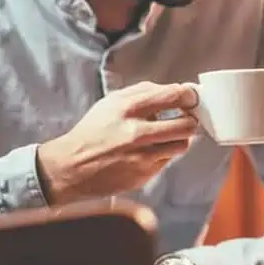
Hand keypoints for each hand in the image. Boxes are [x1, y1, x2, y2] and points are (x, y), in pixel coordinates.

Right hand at [36, 81, 199, 204]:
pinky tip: (151, 150)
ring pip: (181, 145)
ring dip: (180, 138)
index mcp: (128, 109)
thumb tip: (176, 89)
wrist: (72, 166)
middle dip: (190, 119)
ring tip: (169, 134)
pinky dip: (164, 153)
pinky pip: (167, 161)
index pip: (173, 96)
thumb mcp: (112, 101)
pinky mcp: (144, 175)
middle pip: (186, 124)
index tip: (191, 97)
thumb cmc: (94, 131)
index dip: (189, 95)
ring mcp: (142, 156)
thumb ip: (144, 92)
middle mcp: (137, 132)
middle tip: (186, 117)